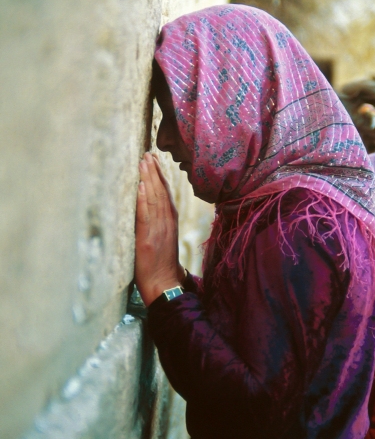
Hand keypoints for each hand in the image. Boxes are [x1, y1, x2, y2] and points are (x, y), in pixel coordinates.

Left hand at [135, 152, 184, 305]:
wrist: (165, 285)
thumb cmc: (162, 266)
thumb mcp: (164, 241)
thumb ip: (159, 225)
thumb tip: (148, 211)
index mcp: (170, 222)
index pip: (166, 194)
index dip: (160, 177)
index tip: (154, 161)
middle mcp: (167, 223)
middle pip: (162, 192)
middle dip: (154, 172)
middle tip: (148, 154)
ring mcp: (158, 230)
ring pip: (155, 199)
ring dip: (149, 179)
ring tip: (144, 161)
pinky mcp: (148, 239)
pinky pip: (146, 215)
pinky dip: (144, 198)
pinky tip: (141, 185)